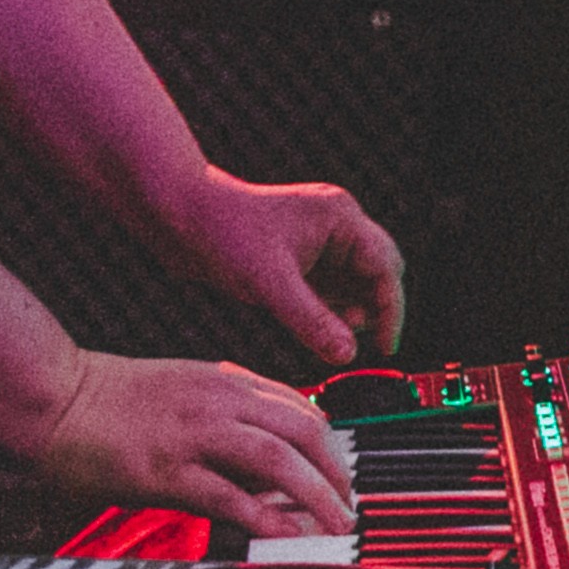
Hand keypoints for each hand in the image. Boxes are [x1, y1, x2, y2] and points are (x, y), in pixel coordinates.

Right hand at [32, 354, 355, 538]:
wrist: (52, 396)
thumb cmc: (107, 399)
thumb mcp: (181, 389)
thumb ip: (225, 414)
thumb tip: (265, 458)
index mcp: (224, 381)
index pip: (299, 407)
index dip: (329, 444)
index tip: (341, 473)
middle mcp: (217, 402)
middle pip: (302, 432)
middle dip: (336, 473)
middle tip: (348, 505)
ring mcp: (193, 435)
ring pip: (278, 460)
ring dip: (316, 496)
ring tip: (333, 526)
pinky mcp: (166, 470)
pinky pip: (229, 495)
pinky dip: (264, 517)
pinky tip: (283, 535)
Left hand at [150, 169, 404, 365]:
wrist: (177, 214)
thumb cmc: (221, 231)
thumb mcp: (269, 284)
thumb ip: (312, 321)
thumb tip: (347, 354)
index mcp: (340, 218)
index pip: (385, 267)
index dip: (391, 308)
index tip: (385, 347)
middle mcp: (336, 225)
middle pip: (378, 273)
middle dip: (372, 310)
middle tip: (355, 343)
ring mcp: (319, 241)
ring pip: (355, 284)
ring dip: (348, 312)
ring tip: (326, 333)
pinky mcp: (301, 256)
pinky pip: (330, 288)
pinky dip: (327, 310)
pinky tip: (311, 324)